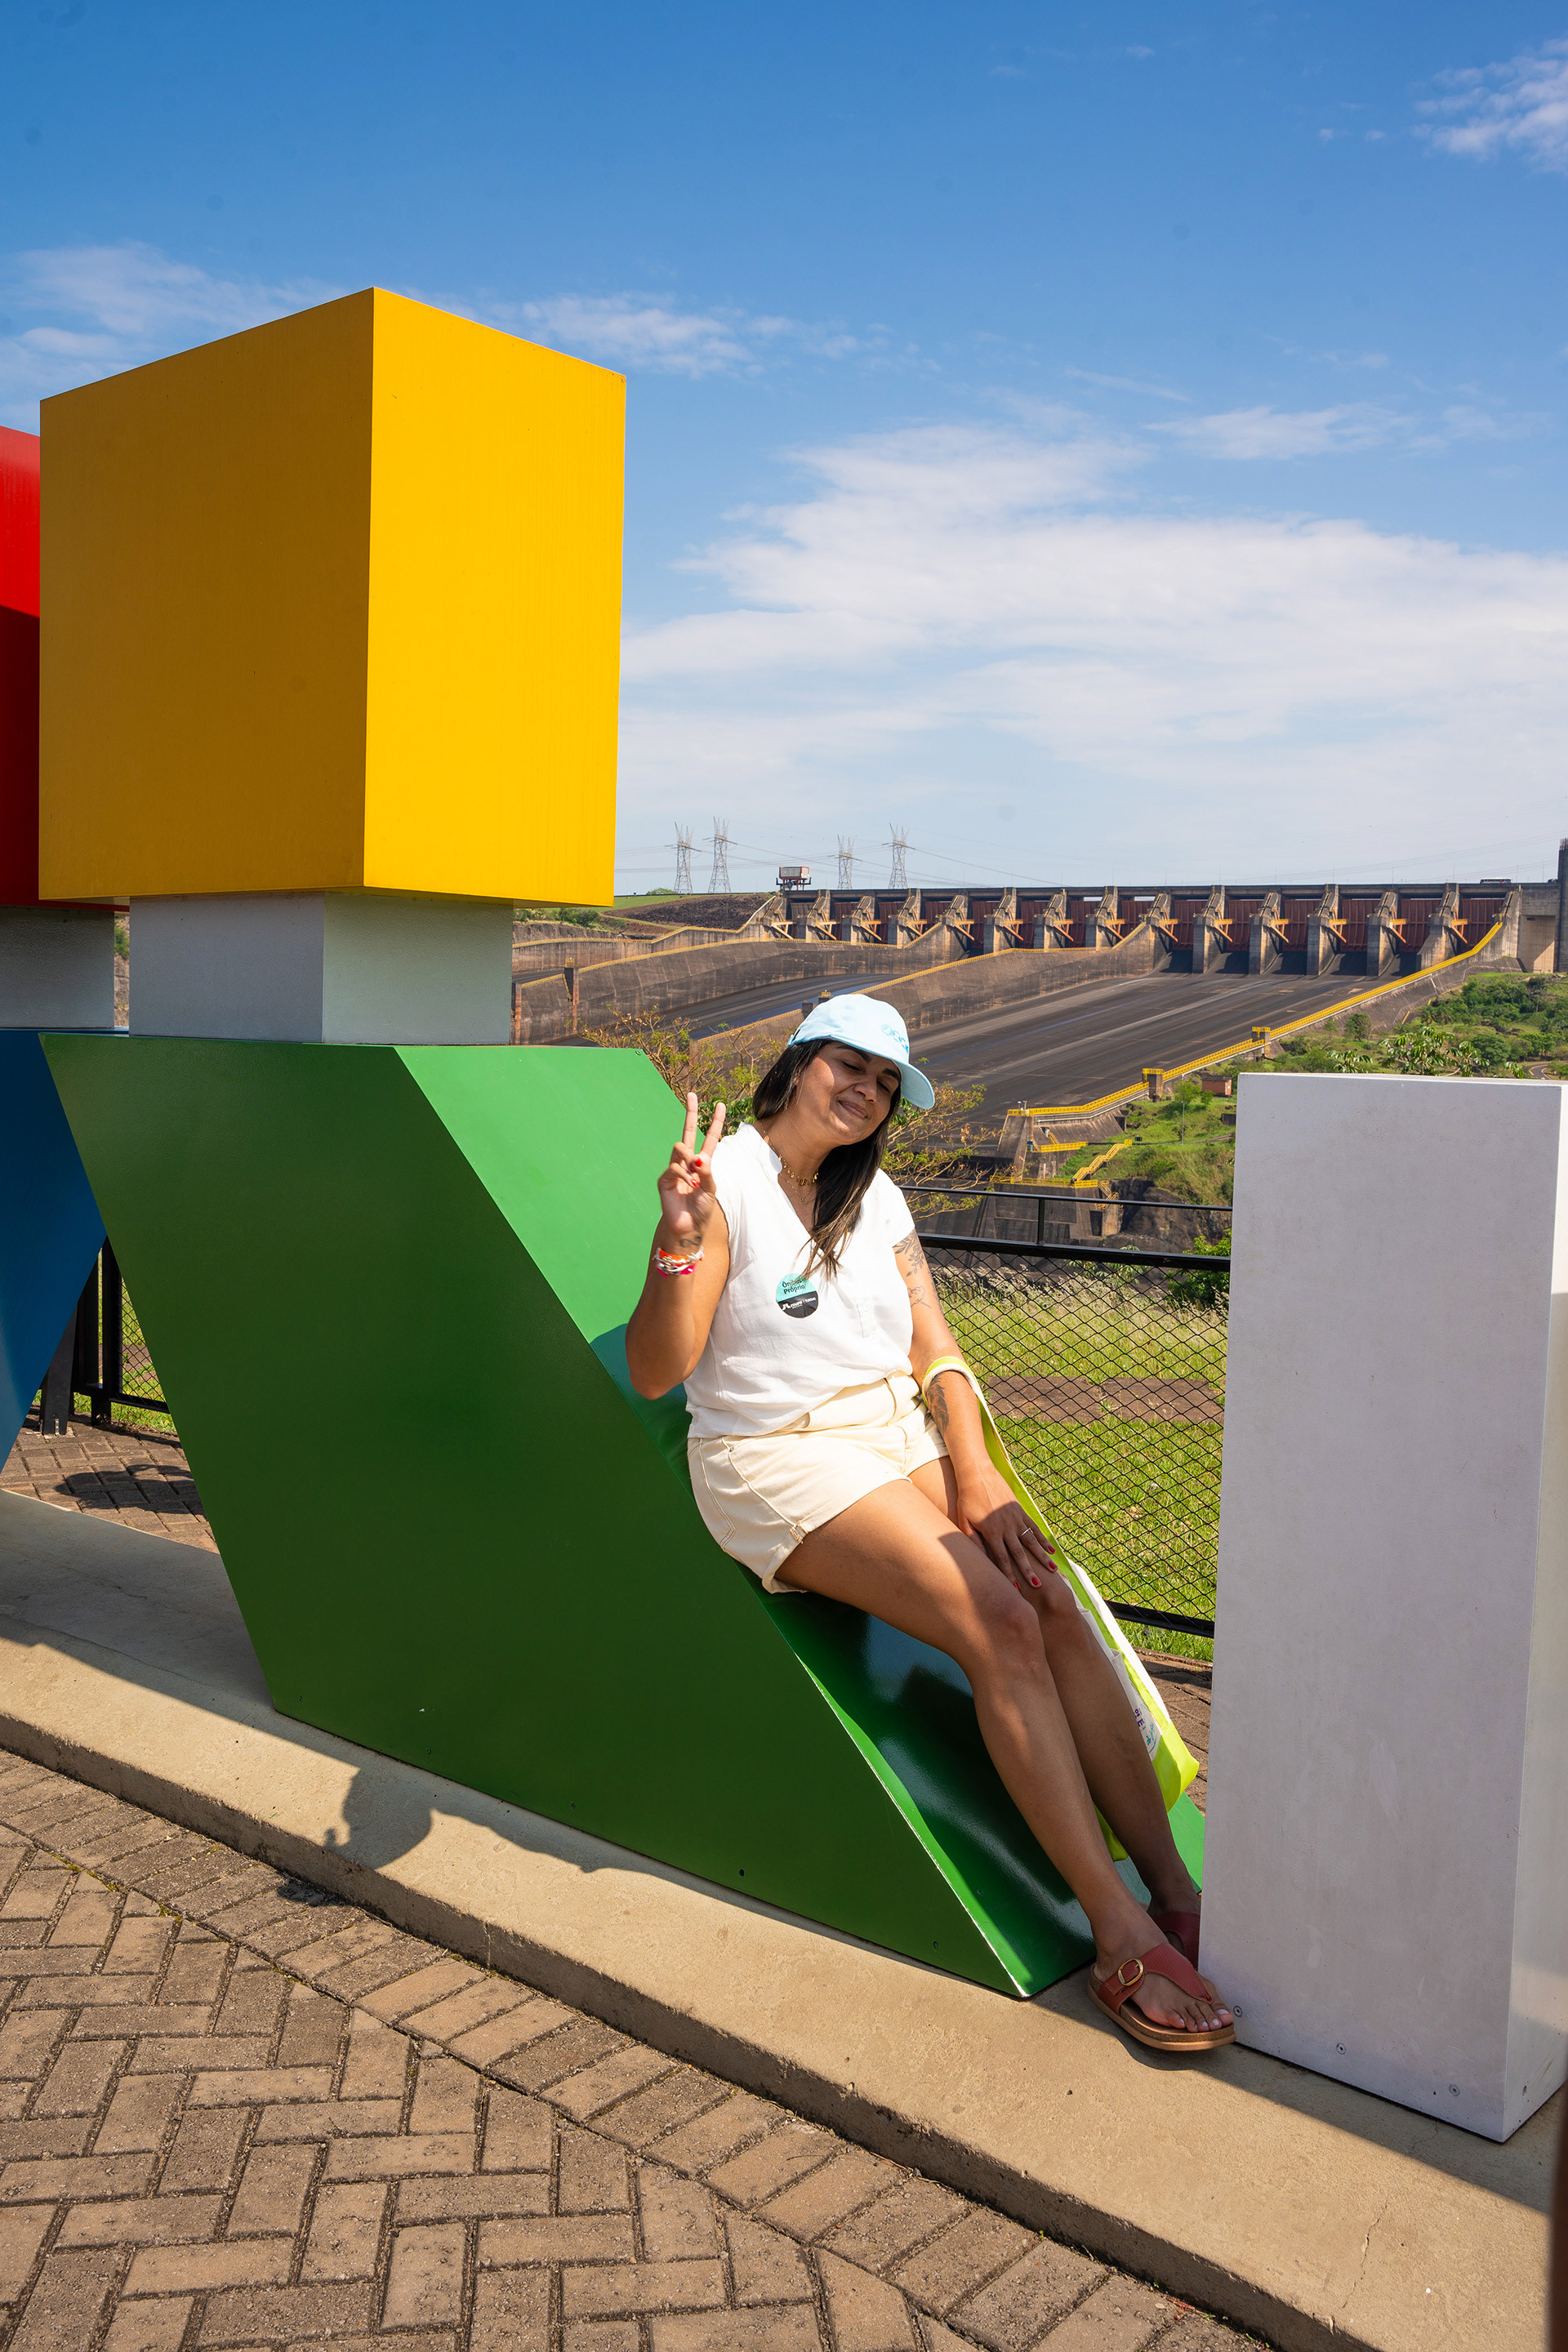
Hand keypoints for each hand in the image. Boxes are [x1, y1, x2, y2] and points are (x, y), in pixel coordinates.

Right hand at [656, 1093, 726, 1252]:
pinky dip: (684, 1175)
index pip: (709, 1138)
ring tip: (695, 1173)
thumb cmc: (701, 1209)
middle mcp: (688, 1162)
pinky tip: (689, 1185)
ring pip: (679, 1147)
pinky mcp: (664, 1178)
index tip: (720, 1105)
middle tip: (692, 1094)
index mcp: (703, 1163)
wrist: (688, 1227)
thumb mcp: (711, 1189)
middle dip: (690, 1113)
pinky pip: (674, 1167)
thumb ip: (707, 1171)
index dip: (715, 1122)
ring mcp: (675, 1169)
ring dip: (688, 1157)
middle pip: (687, 1132)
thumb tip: (697, 1157)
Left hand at [953, 1463, 1057, 1592]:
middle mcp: (1007, 1527)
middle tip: (1038, 1586)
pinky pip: (1034, 1527)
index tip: (1015, 1589)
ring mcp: (1016, 1518)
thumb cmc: (968, 1499)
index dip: (1009, 1575)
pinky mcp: (1021, 1511)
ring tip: (1053, 1570)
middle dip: (1028, 1571)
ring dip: (1042, 1557)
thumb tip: (980, 1559)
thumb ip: (973, 1540)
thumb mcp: (964, 1521)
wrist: (978, 1474)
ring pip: (1031, 1541)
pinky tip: (1051, 1550)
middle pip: (1019, 1553)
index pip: (1002, 1558)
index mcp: (992, 1532)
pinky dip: (1043, 1539)